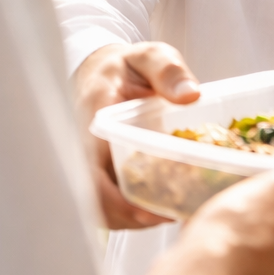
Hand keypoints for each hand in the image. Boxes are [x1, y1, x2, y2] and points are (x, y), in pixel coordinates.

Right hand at [76, 41, 200, 228]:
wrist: (105, 71)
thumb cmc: (128, 66)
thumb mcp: (149, 56)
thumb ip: (168, 70)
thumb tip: (190, 95)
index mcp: (92, 118)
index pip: (89, 168)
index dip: (111, 197)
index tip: (142, 210)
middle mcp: (83, 145)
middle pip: (92, 197)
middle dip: (127, 215)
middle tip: (166, 217)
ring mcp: (88, 162)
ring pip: (98, 206)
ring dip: (130, 218)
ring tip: (168, 215)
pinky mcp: (98, 172)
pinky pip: (106, 202)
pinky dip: (129, 213)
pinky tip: (158, 209)